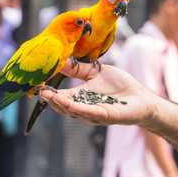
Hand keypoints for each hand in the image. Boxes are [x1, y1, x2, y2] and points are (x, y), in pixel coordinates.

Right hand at [41, 59, 155, 124]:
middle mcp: (84, 108)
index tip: (38, 85)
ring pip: (75, 112)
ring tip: (50, 96)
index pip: (61, 97)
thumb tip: (60, 60)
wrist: (139, 96)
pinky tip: (70, 104)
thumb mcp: (95, 72)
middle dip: (52, 100)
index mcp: (80, 97)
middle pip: (64, 107)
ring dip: (62, 105)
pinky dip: (80, 110)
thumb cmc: (118, 85)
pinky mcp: (107, 116)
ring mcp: (95, 115)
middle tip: (40, 91)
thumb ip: (78, 69)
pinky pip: (91, 114)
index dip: (49, 93)